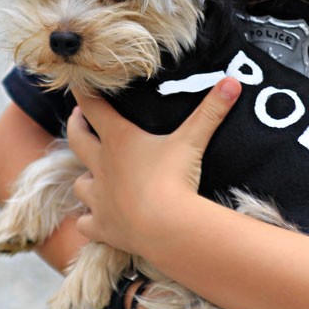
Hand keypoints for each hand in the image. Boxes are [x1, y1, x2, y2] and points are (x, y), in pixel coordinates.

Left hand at [68, 78, 241, 255]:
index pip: (94, 108)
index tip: (78, 82)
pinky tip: (93, 220)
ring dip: (83, 178)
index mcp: (119, 140)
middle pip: (77, 140)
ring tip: (89, 174)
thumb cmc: (175, 179)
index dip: (84, 93)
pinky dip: (88, 220)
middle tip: (76, 116)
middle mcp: (102, 166)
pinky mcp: (103, 227)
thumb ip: (211, 111)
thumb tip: (233, 81)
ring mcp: (99, 198)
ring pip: (80, 184)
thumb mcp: (192, 140)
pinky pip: (87, 223)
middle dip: (76, 126)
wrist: (165, 227)